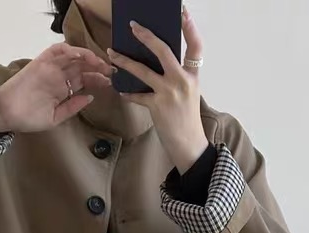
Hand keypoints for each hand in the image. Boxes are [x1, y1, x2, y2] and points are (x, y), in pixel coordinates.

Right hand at [0, 44, 114, 133]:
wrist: (7, 114)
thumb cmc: (28, 118)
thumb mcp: (55, 118)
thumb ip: (72, 108)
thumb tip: (90, 97)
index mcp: (63, 90)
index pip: (84, 80)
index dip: (98, 79)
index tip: (110, 82)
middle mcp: (59, 76)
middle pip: (82, 67)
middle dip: (97, 67)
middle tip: (110, 70)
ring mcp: (51, 68)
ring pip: (72, 56)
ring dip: (87, 56)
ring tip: (98, 62)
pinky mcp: (41, 61)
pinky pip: (57, 50)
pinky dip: (69, 49)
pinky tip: (80, 55)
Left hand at [106, 5, 208, 173]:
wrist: (189, 144)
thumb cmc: (187, 119)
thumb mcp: (189, 93)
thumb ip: (179, 76)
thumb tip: (161, 62)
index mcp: (193, 76)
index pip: (196, 46)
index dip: (190, 27)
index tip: (183, 12)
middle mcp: (182, 81)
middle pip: (163, 51)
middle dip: (146, 36)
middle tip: (133, 26)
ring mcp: (169, 93)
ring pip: (142, 71)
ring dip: (124, 61)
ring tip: (111, 54)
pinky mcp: (157, 106)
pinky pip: (137, 95)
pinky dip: (127, 93)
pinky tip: (120, 89)